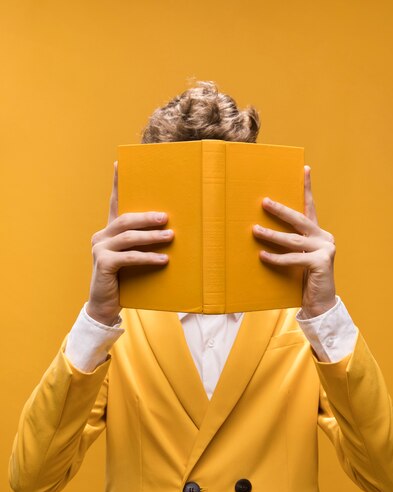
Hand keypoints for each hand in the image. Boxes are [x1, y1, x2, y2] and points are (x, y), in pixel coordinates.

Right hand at [86, 162, 174, 325]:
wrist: (105, 306)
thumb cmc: (124, 281)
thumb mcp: (134, 259)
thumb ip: (142, 245)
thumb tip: (171, 232)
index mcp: (109, 231)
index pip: (114, 202)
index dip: (117, 183)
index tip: (119, 163)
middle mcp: (101, 236)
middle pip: (126, 219)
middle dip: (147, 217)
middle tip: (167, 217)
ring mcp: (99, 249)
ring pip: (128, 237)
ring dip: (151, 236)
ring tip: (171, 236)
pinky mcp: (102, 264)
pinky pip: (128, 257)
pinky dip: (146, 257)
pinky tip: (162, 259)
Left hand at [252, 165, 335, 317]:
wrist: (321, 304)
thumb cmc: (305, 280)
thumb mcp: (298, 258)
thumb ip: (291, 245)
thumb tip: (263, 231)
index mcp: (319, 233)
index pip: (311, 207)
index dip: (307, 188)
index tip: (305, 168)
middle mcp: (324, 238)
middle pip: (299, 220)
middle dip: (280, 210)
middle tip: (264, 202)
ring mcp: (325, 250)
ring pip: (293, 240)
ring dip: (271, 235)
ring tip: (254, 231)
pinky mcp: (321, 263)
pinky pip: (293, 259)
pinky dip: (276, 258)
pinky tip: (262, 256)